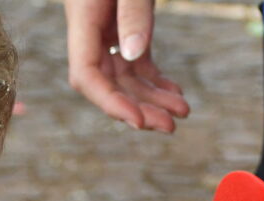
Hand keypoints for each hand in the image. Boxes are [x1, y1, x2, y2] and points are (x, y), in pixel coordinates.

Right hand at [61, 0, 189, 131]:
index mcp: (82, 18)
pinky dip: (154, 80)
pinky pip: (136, 61)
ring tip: (182, 111)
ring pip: (124, 77)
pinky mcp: (124, 27)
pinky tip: (173, 93)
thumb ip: (132, 12)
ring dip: (151, 98)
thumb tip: (134, 53)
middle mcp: (90, 31)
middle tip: (169, 126)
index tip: (139, 120)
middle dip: (138, 108)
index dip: (110, 103)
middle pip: (107, 83)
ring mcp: (105, 30)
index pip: (85, 75)